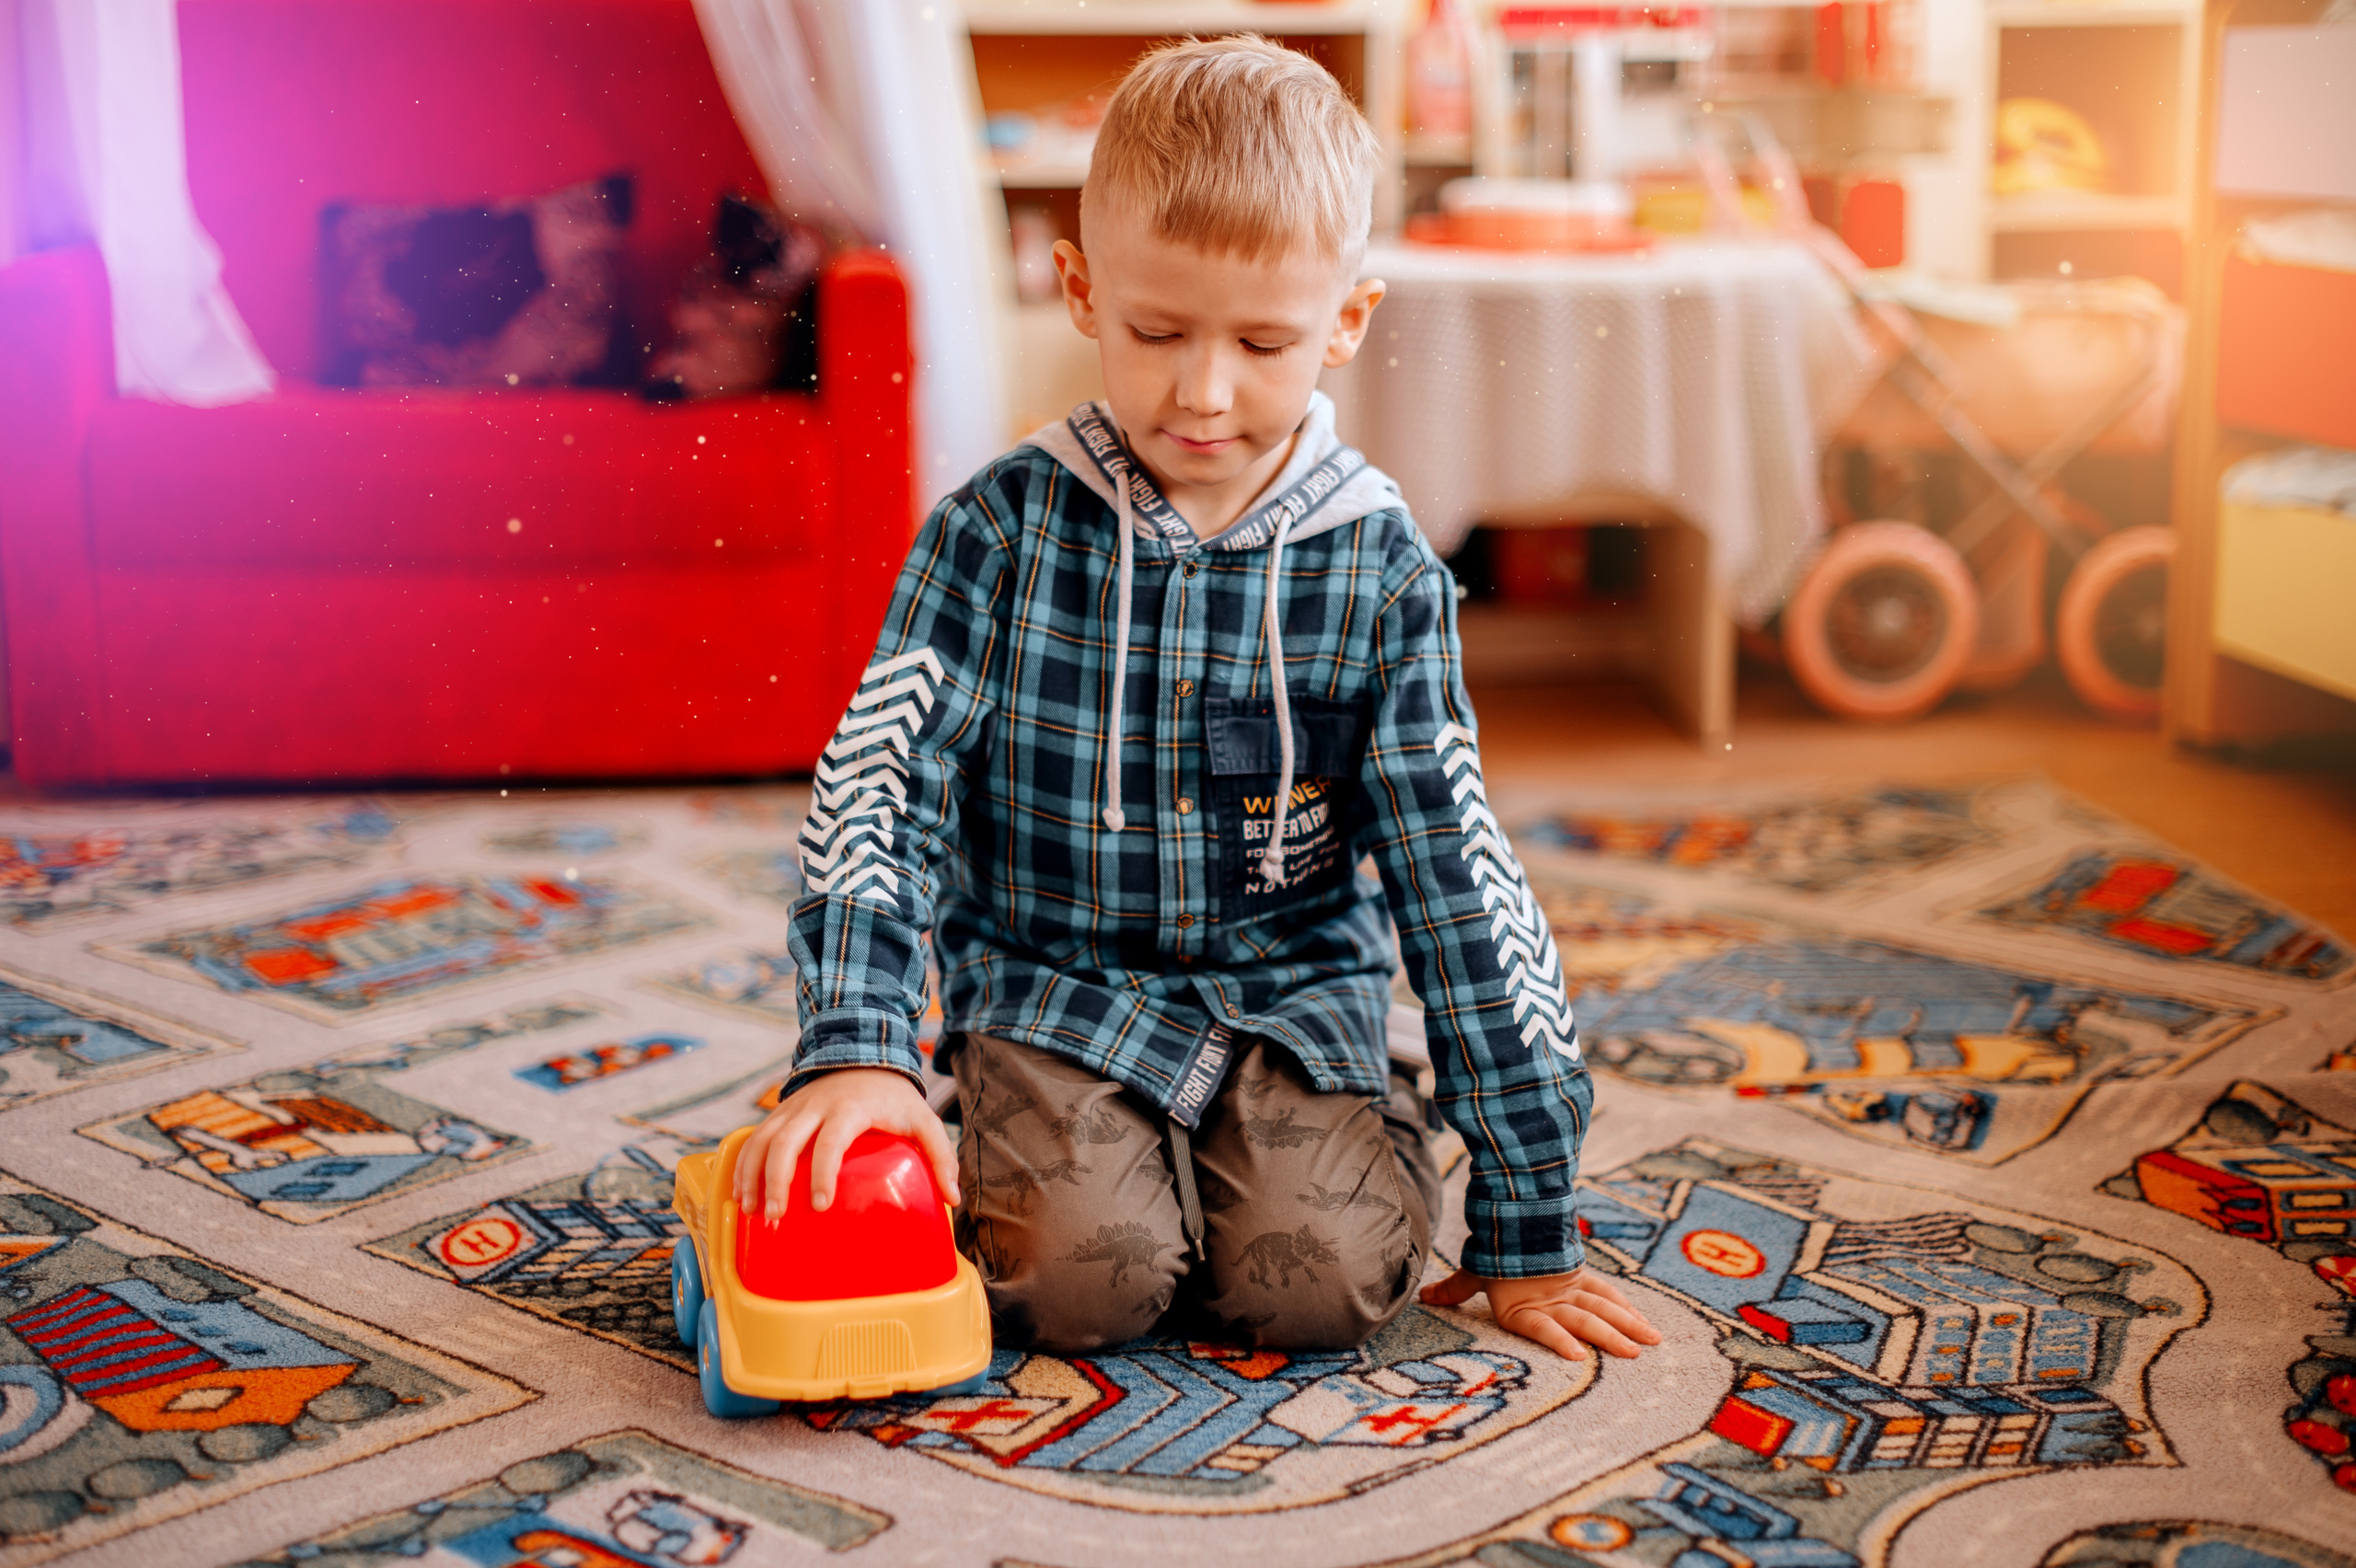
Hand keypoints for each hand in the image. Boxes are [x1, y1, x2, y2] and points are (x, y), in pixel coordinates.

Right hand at [731, 1067, 958, 1222]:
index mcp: (850, 1108)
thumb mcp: (923, 1119)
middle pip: (784, 1142)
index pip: (830, 1141)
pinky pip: (754, 1138)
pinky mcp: (780, 1113)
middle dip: (775, 1181)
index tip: (819, 1205)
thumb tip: (953, 1198)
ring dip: (752, 1176)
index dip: (821, 1173)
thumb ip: (940, 1155)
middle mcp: (814, 1106)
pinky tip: (741, 1194)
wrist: (863, 1053)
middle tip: (776, 1216)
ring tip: (753, 1212)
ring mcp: (793, 1108)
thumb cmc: (894, 1097)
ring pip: (761, 1140)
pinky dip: (743, 1166)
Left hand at [1419, 1265, 1662, 1361]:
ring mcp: (1569, 1288)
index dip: (1558, 1339)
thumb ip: (1455, 1290)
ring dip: (1628, 1324)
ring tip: (1652, 1341)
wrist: (1515, 1213)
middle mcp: (1550, 1299)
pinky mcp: (1581, 1278)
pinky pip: (1607, 1294)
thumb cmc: (1493, 1253)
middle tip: (1634, 1354)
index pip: (1542, 1325)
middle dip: (1610, 1336)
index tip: (1578, 1355)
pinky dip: (1626, 1308)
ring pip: (1603, 1306)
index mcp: (1522, 1304)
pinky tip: (1644, 1321)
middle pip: (1584, 1318)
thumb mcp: (1474, 1273)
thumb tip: (1424, 1296)